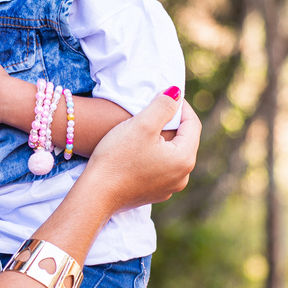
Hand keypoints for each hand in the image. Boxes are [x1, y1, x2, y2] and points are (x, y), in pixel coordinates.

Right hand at [78, 89, 200, 213]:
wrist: (96, 194)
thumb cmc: (117, 157)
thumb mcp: (142, 124)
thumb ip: (163, 106)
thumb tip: (177, 93)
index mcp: (184, 159)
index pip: (192, 124)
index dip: (180, 105)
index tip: (165, 94)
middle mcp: (182, 177)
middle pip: (183, 140)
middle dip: (171, 123)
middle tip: (153, 109)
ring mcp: (169, 188)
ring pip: (171, 154)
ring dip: (162, 139)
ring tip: (143, 128)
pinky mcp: (154, 193)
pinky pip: (160, 168)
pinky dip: (154, 155)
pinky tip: (136, 150)